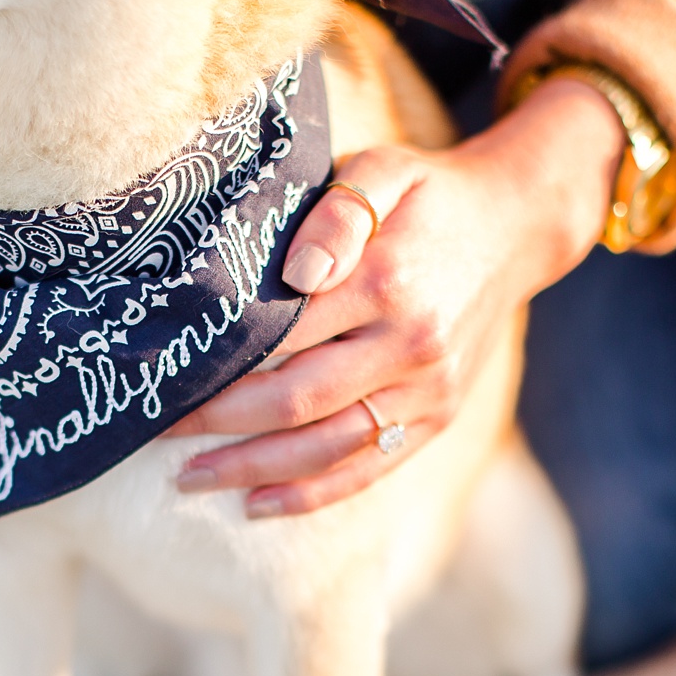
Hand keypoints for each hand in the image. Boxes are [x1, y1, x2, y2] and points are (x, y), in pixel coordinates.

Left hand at [167, 79, 625, 517]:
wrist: (517, 226)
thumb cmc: (427, 195)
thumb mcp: (382, 172)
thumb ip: (336, 215)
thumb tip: (295, 274)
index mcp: (387, 280)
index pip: (282, 332)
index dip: (217, 360)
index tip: (161, 373)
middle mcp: (411, 344)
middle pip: (297, 400)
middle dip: (219, 422)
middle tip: (158, 432)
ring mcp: (430, 389)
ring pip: (329, 447)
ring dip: (255, 470)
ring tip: (192, 478)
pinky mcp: (440, 416)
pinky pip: (370, 467)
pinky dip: (312, 493)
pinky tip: (260, 503)